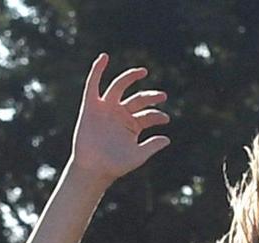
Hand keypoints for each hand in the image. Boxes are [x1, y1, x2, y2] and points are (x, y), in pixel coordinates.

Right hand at [70, 53, 169, 183]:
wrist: (94, 168)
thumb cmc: (115, 165)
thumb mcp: (138, 156)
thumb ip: (152, 146)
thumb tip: (167, 139)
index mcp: (131, 125)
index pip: (147, 114)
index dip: (157, 115)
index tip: (166, 119)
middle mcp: (120, 113)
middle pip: (137, 99)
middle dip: (150, 96)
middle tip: (163, 96)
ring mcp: (106, 108)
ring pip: (119, 86)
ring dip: (131, 77)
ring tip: (143, 72)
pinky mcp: (91, 105)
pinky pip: (93, 84)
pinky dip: (97, 70)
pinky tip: (104, 58)